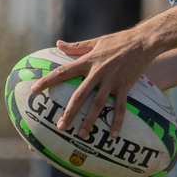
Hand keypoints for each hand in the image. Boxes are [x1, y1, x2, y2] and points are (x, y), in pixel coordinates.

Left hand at [34, 30, 160, 140]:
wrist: (143, 41)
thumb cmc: (119, 40)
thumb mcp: (96, 41)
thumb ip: (76, 46)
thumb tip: (58, 44)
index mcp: (88, 61)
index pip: (63, 71)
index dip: (47, 81)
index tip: (34, 90)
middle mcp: (98, 72)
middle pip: (79, 95)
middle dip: (69, 111)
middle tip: (59, 126)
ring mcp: (112, 81)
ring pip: (98, 104)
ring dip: (89, 121)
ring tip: (81, 135)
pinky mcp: (125, 86)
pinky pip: (120, 107)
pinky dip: (117, 122)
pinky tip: (113, 136)